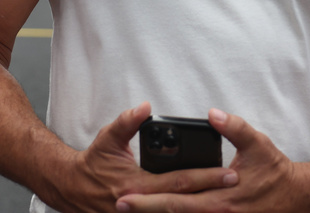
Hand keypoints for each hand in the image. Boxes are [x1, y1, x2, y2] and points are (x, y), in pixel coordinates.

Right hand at [46, 103, 235, 212]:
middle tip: (236, 182)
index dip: (205, 176)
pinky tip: (202, 205)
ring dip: (202, 205)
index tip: (227, 170)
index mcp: (137, 184)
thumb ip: (127, 122)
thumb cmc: (92, 163)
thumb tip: (145, 107)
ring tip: (228, 197)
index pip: (179, 181)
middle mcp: (142, 204)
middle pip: (185, 200)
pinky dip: (184, 211)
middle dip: (212, 192)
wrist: (73, 190)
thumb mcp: (108, 138)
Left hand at [116, 109, 300, 212]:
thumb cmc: (276, 171)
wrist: (297, 198)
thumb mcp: (257, 144)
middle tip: (120, 205)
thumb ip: (234, 127)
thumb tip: (212, 113)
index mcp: (222, 196)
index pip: (178, 198)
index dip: (150, 199)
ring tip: (133, 211)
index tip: (127, 194)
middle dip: (145, 211)